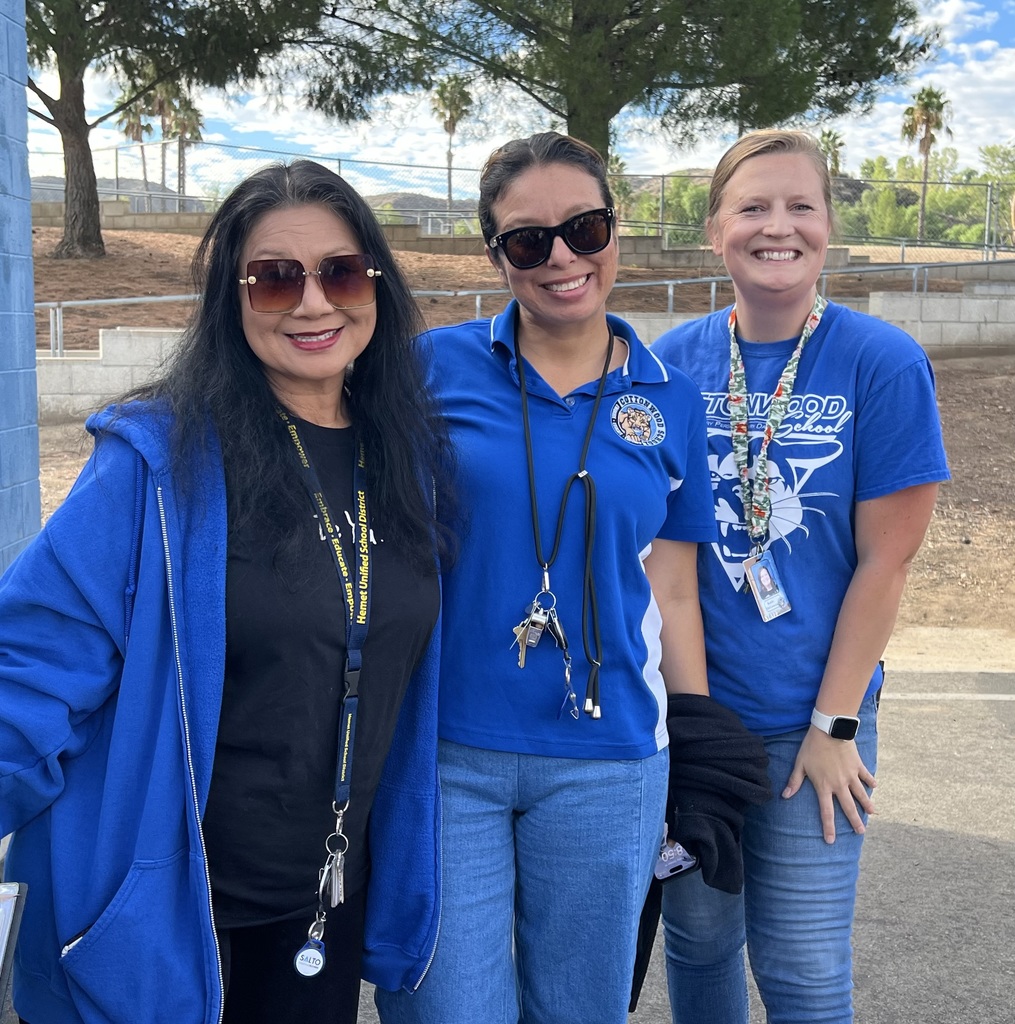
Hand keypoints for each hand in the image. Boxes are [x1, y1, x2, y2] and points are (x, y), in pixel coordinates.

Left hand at [782, 728, 875, 843]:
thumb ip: (794, 781)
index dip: (828, 827)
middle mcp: (839, 784)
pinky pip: (866, 776)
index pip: (826, 812)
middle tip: (861, 832)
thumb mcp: (800, 764)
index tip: (831, 841)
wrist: (829, 730)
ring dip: (867, 804)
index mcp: (824, 786)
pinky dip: (870, 781)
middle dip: (855, 821)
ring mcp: (851, 775)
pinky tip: (875, 787)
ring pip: (861, 794)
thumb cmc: (812, 747)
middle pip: (848, 807)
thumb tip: (784, 796)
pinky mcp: (858, 765)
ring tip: (873, 814)